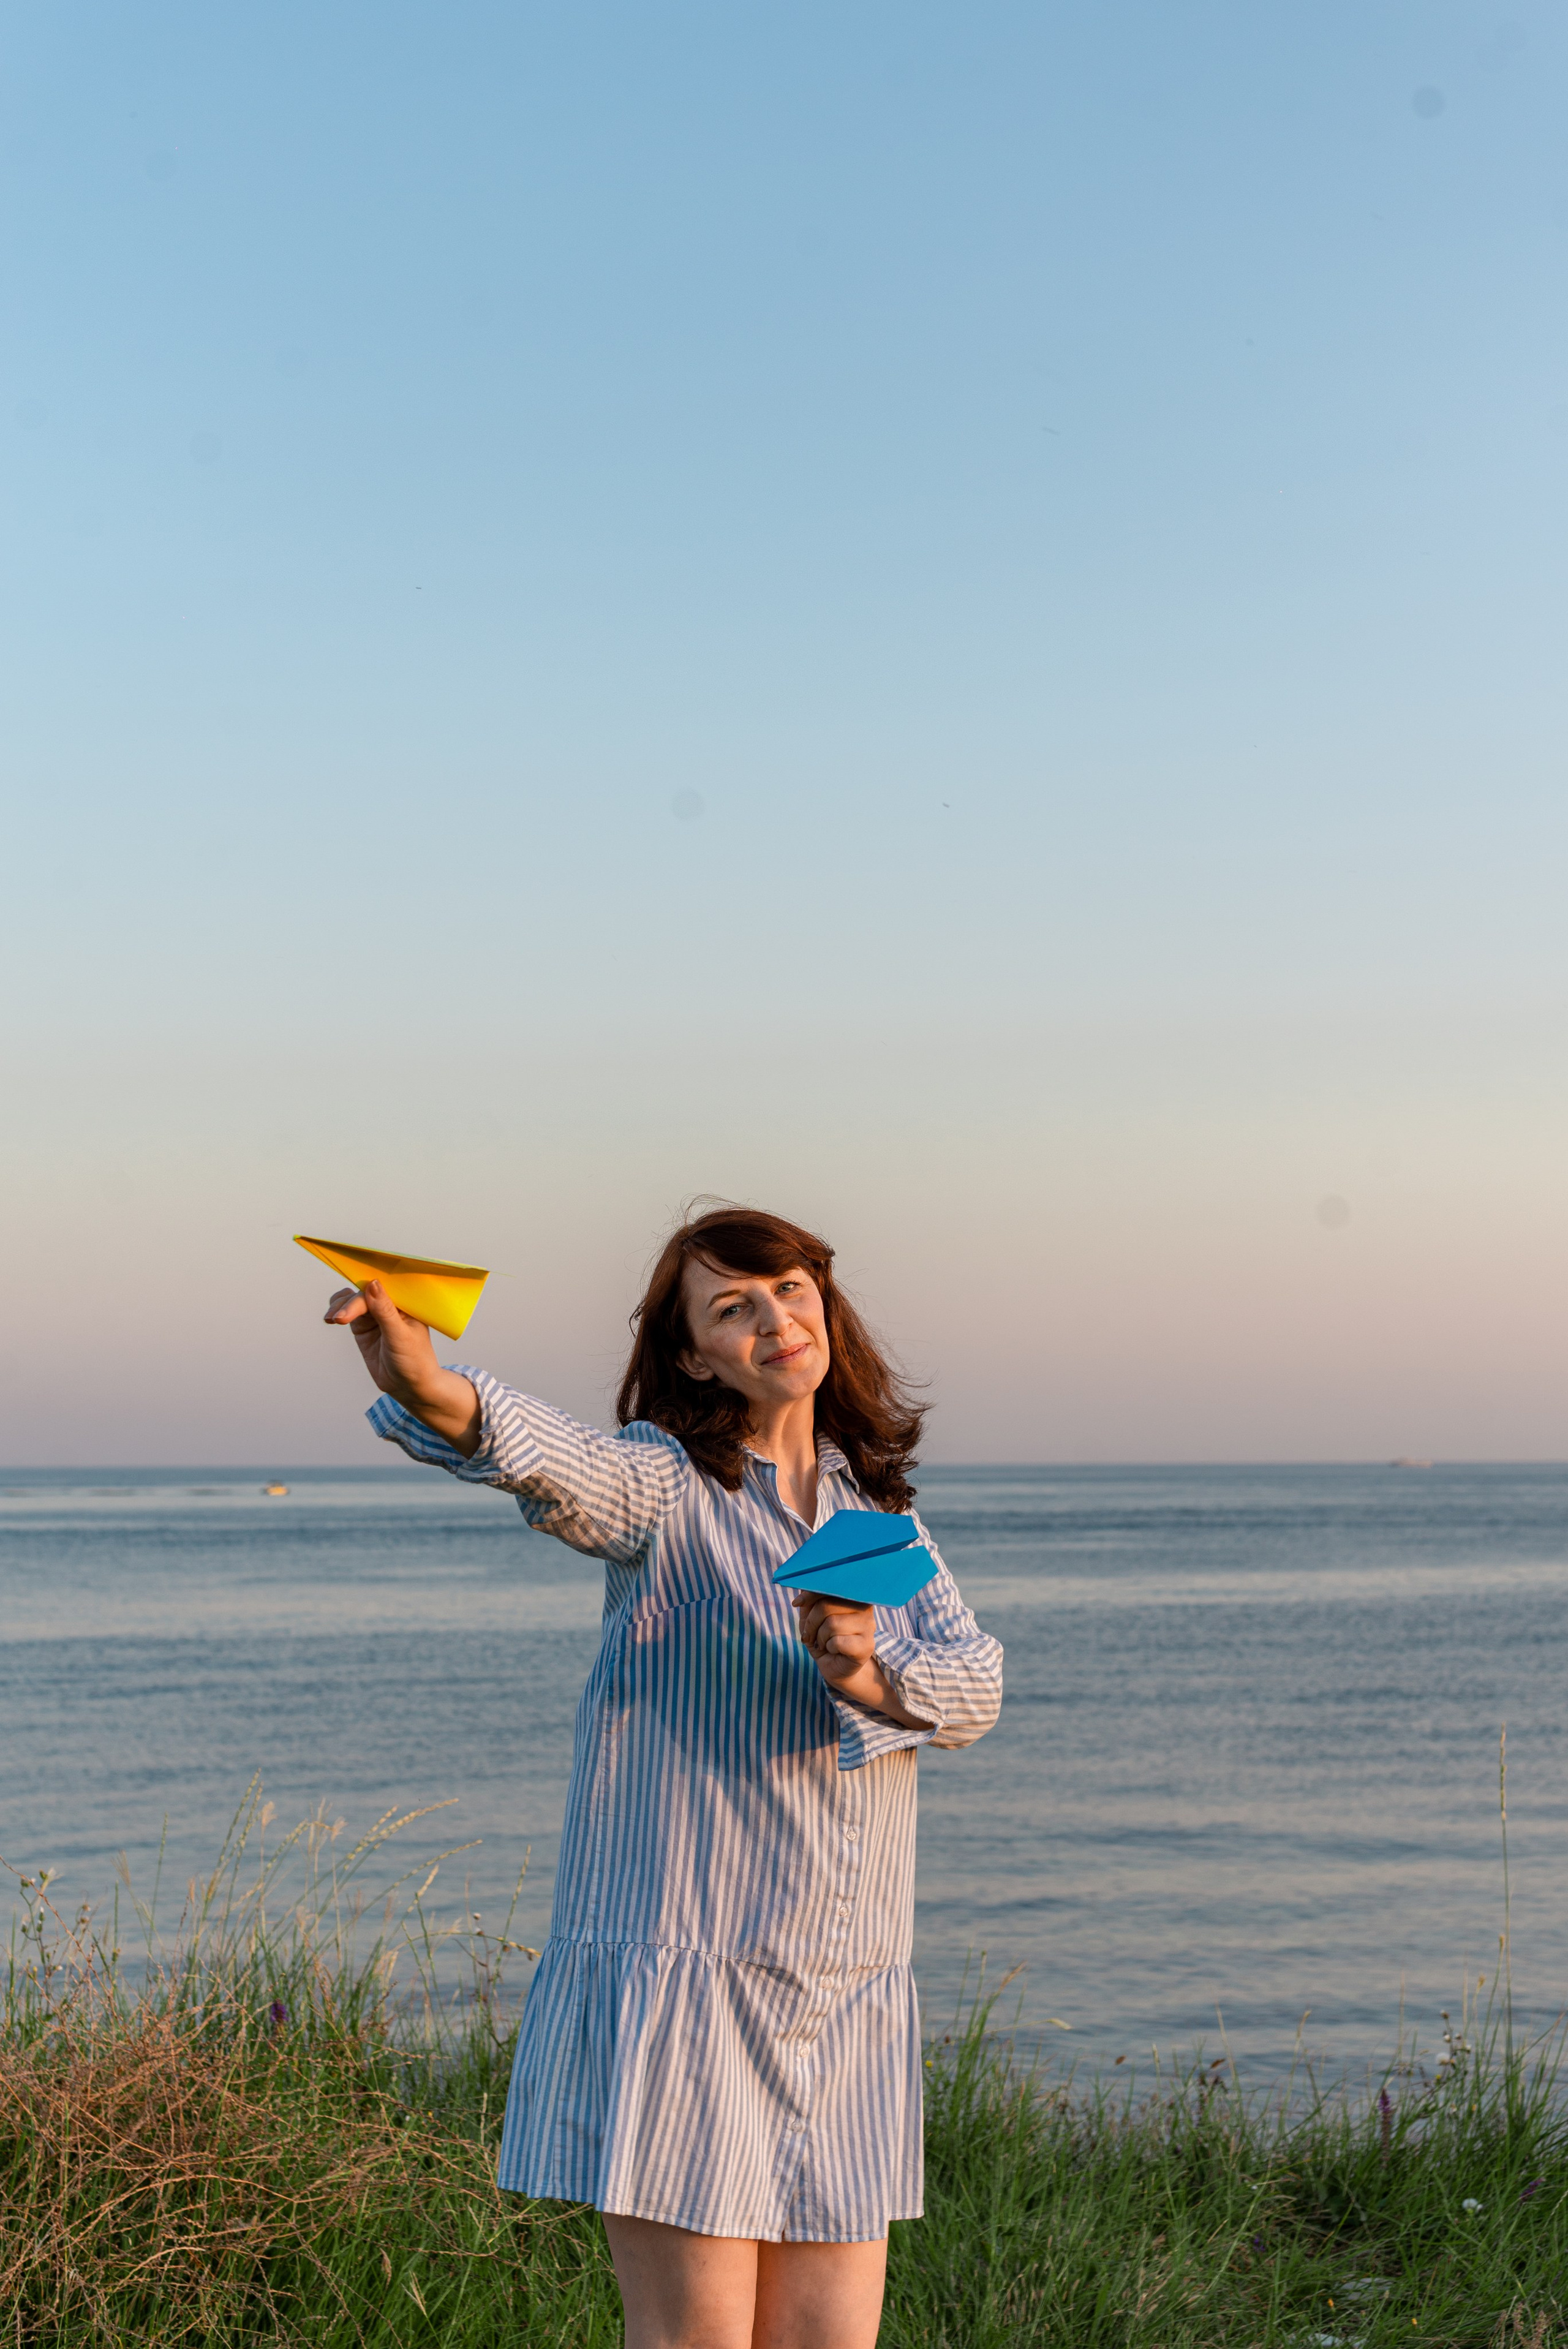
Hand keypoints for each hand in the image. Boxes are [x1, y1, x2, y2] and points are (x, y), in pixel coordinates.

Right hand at [323, 1281, 481, 1453]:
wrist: (409, 1386)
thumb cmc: (414, 1361)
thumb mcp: (400, 1336)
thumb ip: (385, 1311)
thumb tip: (372, 1284)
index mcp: (405, 1303)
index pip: (381, 1290)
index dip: (363, 1293)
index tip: (350, 1307)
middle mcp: (389, 1306)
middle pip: (363, 1293)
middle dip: (348, 1304)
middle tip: (338, 1319)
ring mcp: (375, 1316)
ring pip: (352, 1301)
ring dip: (339, 1306)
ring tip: (331, 1318)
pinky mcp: (364, 1327)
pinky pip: (349, 1314)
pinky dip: (338, 1312)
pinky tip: (331, 1317)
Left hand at [791, 1591, 930, 1728]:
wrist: (836, 1667)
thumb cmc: (824, 1638)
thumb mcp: (812, 1617)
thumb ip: (809, 1600)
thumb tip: (803, 1589)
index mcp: (853, 1595)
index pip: (831, 1585)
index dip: (811, 1593)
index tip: (797, 1603)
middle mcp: (865, 1607)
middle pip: (827, 1605)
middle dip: (811, 1622)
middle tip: (810, 1634)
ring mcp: (869, 1626)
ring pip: (831, 1624)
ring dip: (820, 1637)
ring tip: (824, 1643)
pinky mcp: (867, 1646)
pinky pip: (837, 1641)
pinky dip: (828, 1648)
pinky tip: (834, 1651)